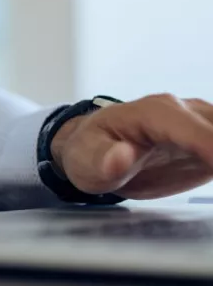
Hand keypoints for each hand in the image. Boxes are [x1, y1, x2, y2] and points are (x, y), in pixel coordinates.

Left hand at [52, 94, 212, 199]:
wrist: (93, 148)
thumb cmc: (88, 152)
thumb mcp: (85, 162)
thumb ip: (104, 161)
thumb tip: (121, 157)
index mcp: (153, 113)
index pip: (193, 130)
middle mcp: (181, 111)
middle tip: (212, 174)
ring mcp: (198, 122)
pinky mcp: (208, 139)